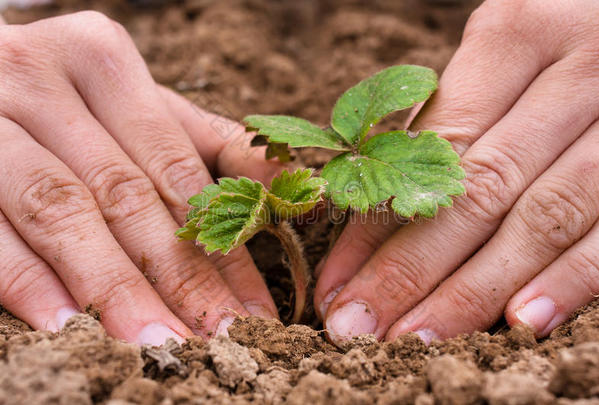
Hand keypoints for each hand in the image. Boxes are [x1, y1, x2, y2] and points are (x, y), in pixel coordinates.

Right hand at [0, 11, 284, 344]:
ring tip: (159, 346)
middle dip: (178, 278)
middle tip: (218, 340)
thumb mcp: (135, 106)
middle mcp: (43, 80)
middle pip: (127, 196)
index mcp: (103, 63)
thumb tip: (290, 184)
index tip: (254, 308)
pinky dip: (29, 280)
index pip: (179, 172)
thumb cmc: (67, 100)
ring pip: (63, 212)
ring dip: (114, 288)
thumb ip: (205, 143)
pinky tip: (68, 327)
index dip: (221, 244)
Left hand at [316, 0, 598, 343]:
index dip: (378, 221)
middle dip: (409, 270)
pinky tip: (519, 325)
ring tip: (416, 340)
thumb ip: (449, 125)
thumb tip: (371, 222)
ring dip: (472, 291)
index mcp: (517, 32)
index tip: (337, 282)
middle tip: (357, 326)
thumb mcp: (504, 61)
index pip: (431, 146)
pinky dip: (569, 280)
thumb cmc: (561, 49)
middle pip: (478, 190)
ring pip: (541, 218)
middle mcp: (578, 70)